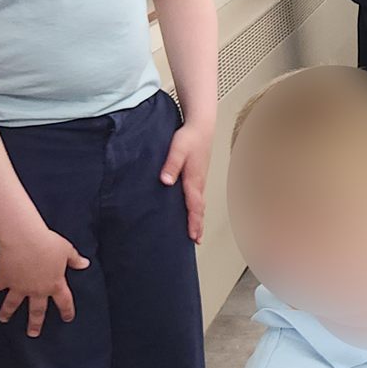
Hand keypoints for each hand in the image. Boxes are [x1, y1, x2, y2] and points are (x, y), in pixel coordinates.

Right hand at [0, 224, 89, 337]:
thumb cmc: (46, 243)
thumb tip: (84, 263)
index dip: (67, 311)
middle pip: (37, 310)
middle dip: (35, 323)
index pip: (64, 302)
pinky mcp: (5, 278)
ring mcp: (19, 286)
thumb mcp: (66, 250)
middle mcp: (37, 289)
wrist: (24, 239)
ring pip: (13, 304)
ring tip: (3, 319)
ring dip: (7, 312)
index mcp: (55, 284)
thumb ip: (75, 259)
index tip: (67, 318)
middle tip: (33, 333)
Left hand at [159, 116, 214, 242]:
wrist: (201, 127)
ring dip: (198, 219)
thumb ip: (171, 165)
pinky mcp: (198, 177)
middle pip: (200, 209)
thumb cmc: (189, 138)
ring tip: (196, 232)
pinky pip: (198, 197)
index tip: (192, 236)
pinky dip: (197, 209)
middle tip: (196, 240)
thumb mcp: (177, 149)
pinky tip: (193, 212)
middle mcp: (199, 183)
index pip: (194, 206)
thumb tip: (165, 182)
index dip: (193, 221)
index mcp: (194, 179)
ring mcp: (200, 180)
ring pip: (200, 204)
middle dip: (198, 225)